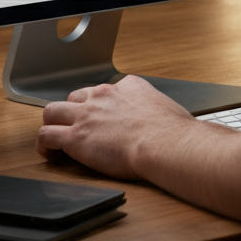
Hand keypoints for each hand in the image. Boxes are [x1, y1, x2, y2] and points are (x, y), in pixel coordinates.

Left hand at [36, 75, 240, 228]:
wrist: (165, 144)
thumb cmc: (176, 135)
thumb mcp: (173, 113)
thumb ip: (170, 117)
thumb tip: (195, 133)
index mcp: (128, 86)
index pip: (105, 89)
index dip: (101, 106)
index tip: (104, 119)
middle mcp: (105, 94)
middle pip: (77, 95)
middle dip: (75, 110)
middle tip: (78, 128)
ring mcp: (88, 113)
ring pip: (53, 110)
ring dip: (54, 123)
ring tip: (56, 138)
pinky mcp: (76, 136)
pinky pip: (47, 135)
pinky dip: (45, 144)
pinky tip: (50, 155)